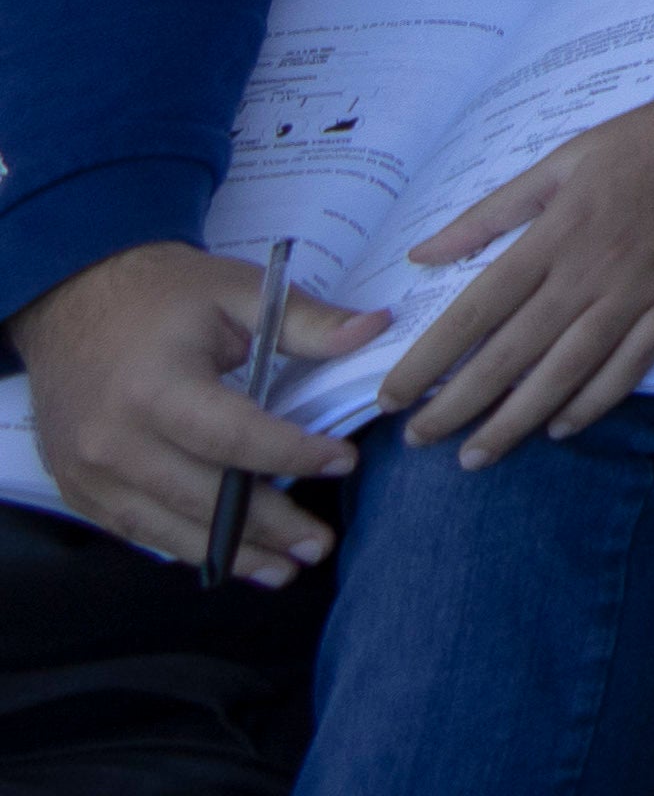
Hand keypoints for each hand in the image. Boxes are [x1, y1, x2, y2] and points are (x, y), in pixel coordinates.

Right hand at [11, 243, 349, 587]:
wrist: (73, 302)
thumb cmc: (163, 295)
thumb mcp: (236, 291)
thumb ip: (305, 321)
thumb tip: (375, 330)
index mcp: (155, 387)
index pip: (233, 437)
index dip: (292, 454)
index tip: (342, 462)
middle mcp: (114, 440)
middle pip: (202, 496)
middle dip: (267, 526)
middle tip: (321, 545)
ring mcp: (89, 472)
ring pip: (167, 527)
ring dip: (230, 552)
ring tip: (285, 568)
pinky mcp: (77, 489)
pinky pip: (137, 529)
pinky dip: (184, 545)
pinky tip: (228, 557)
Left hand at [386, 86, 653, 462]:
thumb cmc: (652, 140)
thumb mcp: (565, 158)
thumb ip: (493, 211)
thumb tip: (423, 254)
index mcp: (554, 233)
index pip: (475, 309)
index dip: (429, 358)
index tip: (392, 396)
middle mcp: (589, 273)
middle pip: (512, 353)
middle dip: (459, 404)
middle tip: (419, 440)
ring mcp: (638, 294)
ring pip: (567, 372)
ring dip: (517, 420)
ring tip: (476, 455)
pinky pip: (632, 366)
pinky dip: (595, 402)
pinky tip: (562, 428)